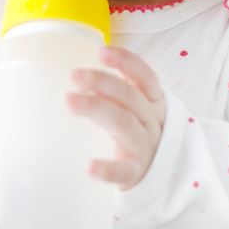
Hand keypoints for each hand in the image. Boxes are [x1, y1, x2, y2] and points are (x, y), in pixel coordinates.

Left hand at [67, 45, 167, 190]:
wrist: (158, 176)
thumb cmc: (138, 133)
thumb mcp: (136, 109)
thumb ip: (116, 92)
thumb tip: (78, 73)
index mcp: (154, 102)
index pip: (145, 76)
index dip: (125, 62)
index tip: (101, 52)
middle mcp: (153, 121)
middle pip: (129, 96)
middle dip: (101, 81)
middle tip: (74, 76)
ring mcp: (145, 146)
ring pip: (124, 124)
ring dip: (97, 108)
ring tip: (70, 101)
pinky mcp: (136, 172)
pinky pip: (123, 170)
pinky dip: (107, 168)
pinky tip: (89, 166)